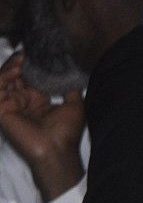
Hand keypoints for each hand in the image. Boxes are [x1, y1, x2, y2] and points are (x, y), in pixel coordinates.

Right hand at [0, 52, 83, 199]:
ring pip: (3, 79)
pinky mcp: (1, 109)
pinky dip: (3, 77)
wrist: (57, 149)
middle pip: (14, 75)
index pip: (28, 76)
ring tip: (21, 59)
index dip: (30, 64)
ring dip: (10, 67)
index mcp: (36, 100)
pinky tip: (15, 70)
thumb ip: (71, 89)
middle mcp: (21, 100)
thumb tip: (73, 73)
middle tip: (27, 53)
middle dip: (19, 62)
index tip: (36, 53)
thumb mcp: (75, 105)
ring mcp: (10, 104)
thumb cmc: (66, 132)